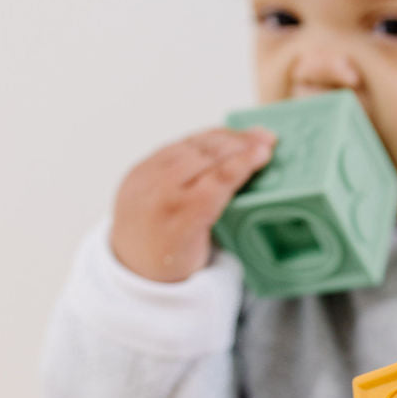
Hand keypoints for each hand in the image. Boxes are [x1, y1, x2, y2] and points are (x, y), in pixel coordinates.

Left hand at [110, 126, 276, 281]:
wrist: (130, 262)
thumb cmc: (175, 260)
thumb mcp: (205, 249)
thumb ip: (223, 214)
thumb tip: (250, 178)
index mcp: (180, 221)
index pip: (216, 182)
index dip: (243, 163)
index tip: (265, 151)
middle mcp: (158, 195)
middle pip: (205, 157)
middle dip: (238, 144)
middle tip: (266, 137)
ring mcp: (144, 179)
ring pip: (190, 147)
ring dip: (223, 138)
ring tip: (248, 135)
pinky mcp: (139, 169)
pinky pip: (175, 147)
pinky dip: (202, 140)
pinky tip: (222, 137)